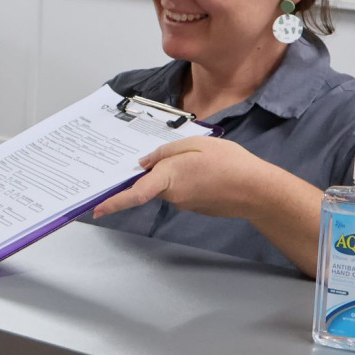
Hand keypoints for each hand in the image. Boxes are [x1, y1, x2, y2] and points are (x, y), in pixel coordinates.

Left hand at [92, 136, 282, 221]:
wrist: (258, 190)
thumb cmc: (229, 163)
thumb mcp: (196, 144)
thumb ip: (166, 152)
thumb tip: (144, 164)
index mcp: (169, 178)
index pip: (134, 193)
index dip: (114, 202)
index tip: (97, 209)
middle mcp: (173, 195)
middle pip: (152, 183)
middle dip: (156, 170)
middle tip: (179, 155)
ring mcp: (185, 203)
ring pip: (169, 185)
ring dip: (177, 173)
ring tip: (203, 159)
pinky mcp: (196, 206)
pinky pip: (183, 190)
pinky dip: (189, 180)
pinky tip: (208, 170)